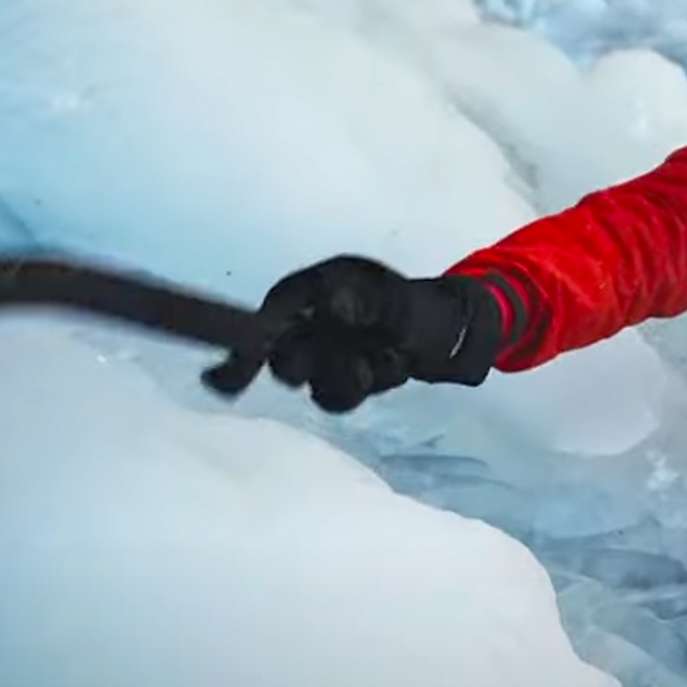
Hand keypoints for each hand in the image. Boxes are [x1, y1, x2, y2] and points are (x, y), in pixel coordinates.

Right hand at [214, 256, 506, 412]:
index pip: (264, 320)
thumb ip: (361, 303)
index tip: (231, 380)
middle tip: (356, 362)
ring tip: (390, 359)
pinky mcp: (344, 375)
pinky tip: (393, 366)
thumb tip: (329, 308)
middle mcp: (313, 320)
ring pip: (314, 383)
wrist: (456, 328)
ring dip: (351, 379)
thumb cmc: (420, 305)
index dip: (245, 350)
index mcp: (313, 289)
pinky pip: (337, 397)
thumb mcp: (394, 301)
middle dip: (315, 369)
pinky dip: (365, 387)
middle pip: (284, 359)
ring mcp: (327, 350)